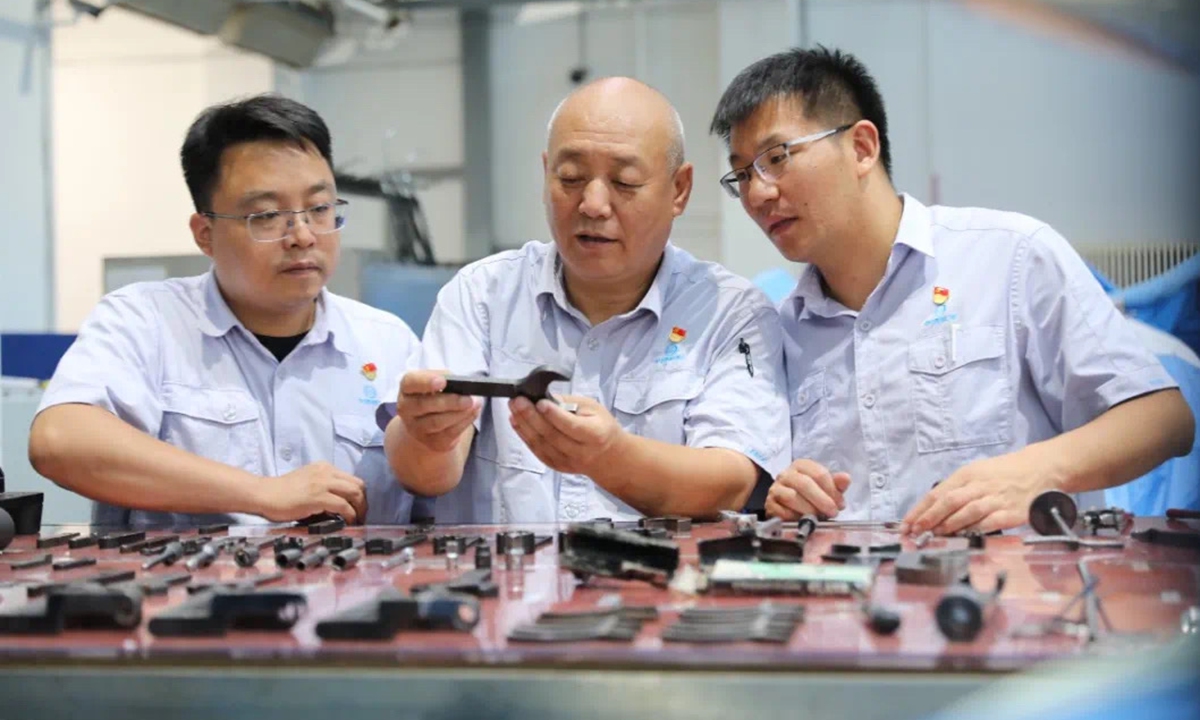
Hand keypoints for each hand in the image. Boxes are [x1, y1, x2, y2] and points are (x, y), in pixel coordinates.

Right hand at [254, 461, 367, 523]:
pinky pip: (343, 505)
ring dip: (360, 509)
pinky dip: (350, 515)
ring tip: (356, 521)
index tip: (358, 509)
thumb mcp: (308, 483)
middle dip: (363, 503)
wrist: (264, 494)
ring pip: (355, 493)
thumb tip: (340, 505)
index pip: (352, 479)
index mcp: (324, 468)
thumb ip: (324, 488)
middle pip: (358, 485)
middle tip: (361, 517)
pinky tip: (347, 523)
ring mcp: (322, 483)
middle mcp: (326, 472)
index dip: (359, 496)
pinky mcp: (318, 496)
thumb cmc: (282, 493)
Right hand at [396, 370, 481, 452]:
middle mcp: (406, 409)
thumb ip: (446, 379)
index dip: (426, 381)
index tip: (443, 381)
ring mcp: (416, 428)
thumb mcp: (437, 381)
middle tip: (468, 398)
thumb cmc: (436, 394)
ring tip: (475, 404)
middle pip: (424, 405)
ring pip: (437, 422)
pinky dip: (464, 422)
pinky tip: (473, 412)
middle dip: (449, 401)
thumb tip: (463, 385)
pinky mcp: (432, 442)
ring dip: (459, 413)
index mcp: (407, 388)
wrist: (429, 421)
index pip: (410, 382)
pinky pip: (449, 433)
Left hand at [508, 395, 621, 475]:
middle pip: (552, 436)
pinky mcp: (557, 466)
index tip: (539, 402)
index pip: (571, 426)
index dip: (554, 415)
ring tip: (513, 408)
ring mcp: (567, 462)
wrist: (607, 456)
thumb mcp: (593, 408)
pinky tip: (516, 422)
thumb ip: (570, 403)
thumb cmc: (600, 426)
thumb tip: (545, 397)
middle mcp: (581, 452)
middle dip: (532, 417)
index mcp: (594, 434)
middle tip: (518, 401)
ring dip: (524, 425)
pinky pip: (537, 451)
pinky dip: (524, 436)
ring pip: (541, 444)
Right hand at [765, 459, 850, 519]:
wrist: (788, 507)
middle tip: (832, 513)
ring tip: (818, 518)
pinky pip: (782, 511)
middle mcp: (786, 474)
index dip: (832, 490)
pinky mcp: (769, 504)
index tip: (839, 504)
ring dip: (809, 510)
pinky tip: (802, 521)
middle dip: (822, 500)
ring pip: (792, 497)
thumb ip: (837, 483)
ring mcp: (775, 488)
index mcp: (802, 466)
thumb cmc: (810, 495)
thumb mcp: (826, 488)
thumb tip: (846, 478)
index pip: (819, 474)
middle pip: (805, 484)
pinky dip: (795, 518)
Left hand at [901, 447, 1060, 534]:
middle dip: (929, 517)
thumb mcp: (975, 473)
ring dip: (949, 524)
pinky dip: (975, 530)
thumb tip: (930, 510)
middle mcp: (979, 485)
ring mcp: (996, 499)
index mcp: (967, 474)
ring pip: (968, 511)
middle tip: (915, 531)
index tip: (906, 524)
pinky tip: (964, 537)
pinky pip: (990, 522)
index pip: (937, 493)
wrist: (1039, 469)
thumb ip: (955, 490)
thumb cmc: (1002, 473)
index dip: (920, 509)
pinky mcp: (1012, 512)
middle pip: (949, 501)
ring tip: (935, 534)